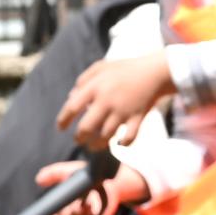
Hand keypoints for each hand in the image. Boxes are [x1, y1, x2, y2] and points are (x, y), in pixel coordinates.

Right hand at [37, 158, 147, 214]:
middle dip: (69, 214)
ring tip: (88, 199)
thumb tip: (38, 180)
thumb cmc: (84, 175)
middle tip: (73, 207)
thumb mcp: (67, 170)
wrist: (110, 178)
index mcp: (61, 206)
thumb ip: (52, 174)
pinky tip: (95, 204)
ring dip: (83, 211)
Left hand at [53, 48, 176, 152]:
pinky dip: (124, 143)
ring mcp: (122, 111)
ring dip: (97, 144)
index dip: (63, 120)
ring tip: (93, 146)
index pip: (72, 107)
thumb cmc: (125, 69)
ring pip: (105, 136)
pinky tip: (119, 143)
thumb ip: (83, 80)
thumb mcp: (100, 67)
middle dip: (79, 138)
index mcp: (95, 87)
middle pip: (86, 127)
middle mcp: (106, 101)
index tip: (61, 128)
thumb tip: (71, 97)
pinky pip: (129, 138)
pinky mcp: (137, 118)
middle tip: (78, 140)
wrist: (154, 71)